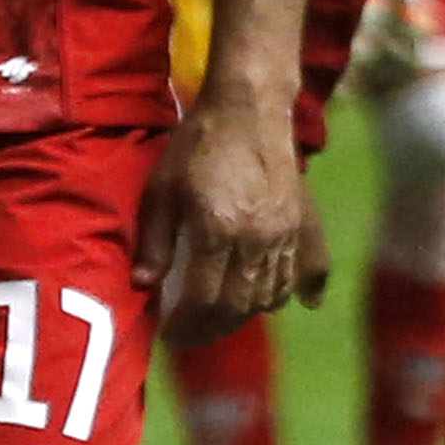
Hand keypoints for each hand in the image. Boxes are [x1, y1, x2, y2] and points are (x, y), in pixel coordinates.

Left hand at [141, 89, 320, 343]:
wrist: (249, 108)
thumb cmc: (198, 143)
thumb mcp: (162, 187)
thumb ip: (154, 240)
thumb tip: (143, 285)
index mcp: (218, 230)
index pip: (205, 300)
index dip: (187, 326)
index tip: (171, 336)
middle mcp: (256, 239)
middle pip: (239, 306)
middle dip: (213, 329)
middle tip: (193, 337)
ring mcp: (284, 233)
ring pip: (270, 294)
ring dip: (245, 315)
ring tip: (222, 320)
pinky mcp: (301, 223)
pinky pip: (302, 270)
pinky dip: (289, 293)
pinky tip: (284, 305)